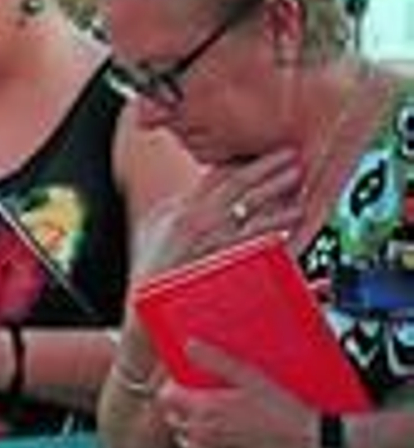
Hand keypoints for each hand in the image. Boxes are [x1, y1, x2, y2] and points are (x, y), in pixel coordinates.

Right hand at [136, 150, 301, 278]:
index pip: (216, 173)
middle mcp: (198, 219)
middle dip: (266, 167)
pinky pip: (255, 239)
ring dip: (277, 192)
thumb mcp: (154, 226)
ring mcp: (213, 239)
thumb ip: (176, 205)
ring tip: (298, 181)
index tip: (262, 145)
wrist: (149, 302)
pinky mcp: (225, 260)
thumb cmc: (152, 267)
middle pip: (238, 184)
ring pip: (251, 207)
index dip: (242, 157)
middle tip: (291, 155)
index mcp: (182, 208)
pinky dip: (275, 226)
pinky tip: (292, 220)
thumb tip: (193, 190)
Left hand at [155, 339, 315, 447]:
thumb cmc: (282, 412)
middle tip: (200, 397)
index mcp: (204, 410)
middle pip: (171, 417)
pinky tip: (219, 439)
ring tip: (212, 417)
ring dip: (190, 428)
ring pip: (183, 439)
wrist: (306, 444)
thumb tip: (190, 345)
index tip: (184, 383)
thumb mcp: (250, 377)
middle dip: (180, 406)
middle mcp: (201, 435)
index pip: (165, 397)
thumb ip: (216, 360)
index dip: (172, 387)